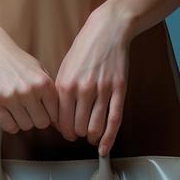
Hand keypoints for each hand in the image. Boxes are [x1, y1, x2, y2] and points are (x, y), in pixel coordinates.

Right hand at [0, 24, 58, 133]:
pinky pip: (9, 127)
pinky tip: (8, 113)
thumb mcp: (40, 72)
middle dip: (37, 119)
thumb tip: (59, 120)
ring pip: (26, 126)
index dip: (50, 116)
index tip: (44, 113)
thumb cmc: (17, 63)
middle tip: (30, 111)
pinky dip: (10, 124)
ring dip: (22, 121)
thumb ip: (50, 93)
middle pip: (42, 123)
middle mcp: (29, 90)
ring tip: (17, 108)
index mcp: (44, 83)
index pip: (55, 115)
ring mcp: (11, 97)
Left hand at [55, 6, 131, 155]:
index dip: (65, 132)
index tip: (68, 134)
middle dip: (78, 134)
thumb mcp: (64, 69)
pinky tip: (104, 148)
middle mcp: (83, 90)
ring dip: (92, 137)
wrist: (107, 30)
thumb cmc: (84, 50)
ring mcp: (102, 91)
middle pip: (78, 127)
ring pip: (95, 127)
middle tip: (80, 133)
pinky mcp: (119, 91)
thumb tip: (60, 120)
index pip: (62, 121)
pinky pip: (114, 121)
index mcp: (65, 85)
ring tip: (92, 136)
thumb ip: (61, 95)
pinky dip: (108, 139)